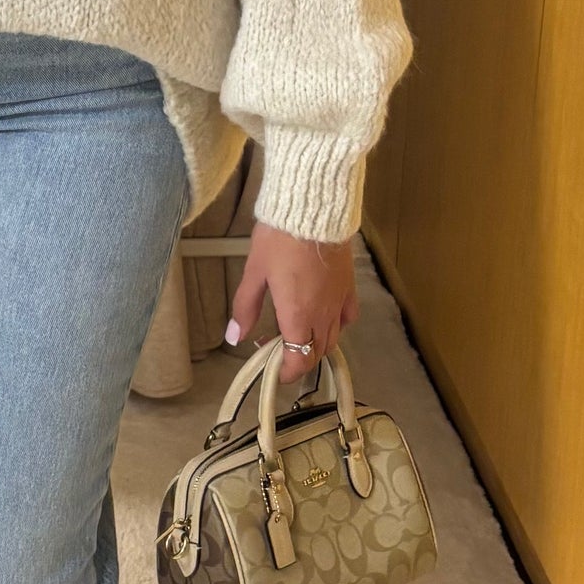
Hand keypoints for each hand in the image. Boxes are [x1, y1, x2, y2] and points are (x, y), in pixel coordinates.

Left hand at [224, 219, 358, 381]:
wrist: (313, 210)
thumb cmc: (279, 239)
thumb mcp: (254, 273)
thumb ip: (245, 308)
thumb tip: (234, 337)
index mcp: (298, 317)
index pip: (299, 360)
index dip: (288, 373)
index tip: (275, 371)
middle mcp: (323, 316)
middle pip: (316, 353)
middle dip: (299, 359)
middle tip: (278, 350)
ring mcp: (339, 302)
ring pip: (333, 338)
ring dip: (316, 345)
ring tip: (296, 335)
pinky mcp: (349, 288)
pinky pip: (347, 318)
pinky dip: (337, 326)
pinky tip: (324, 318)